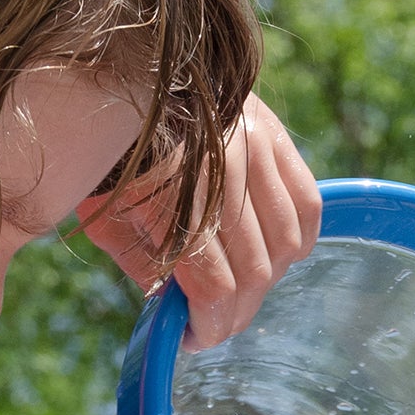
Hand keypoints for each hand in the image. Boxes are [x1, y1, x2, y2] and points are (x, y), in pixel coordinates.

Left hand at [80, 95, 323, 348]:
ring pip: (286, 245)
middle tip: (216, 322)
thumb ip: (146, 272)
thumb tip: (182, 314)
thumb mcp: (110, 223)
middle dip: (236, 313)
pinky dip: (298, 239)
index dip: (210, 328)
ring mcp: (253, 148)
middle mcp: (223, 173)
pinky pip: (307, 203)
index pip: (216, 289)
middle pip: (255, 273)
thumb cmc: (107, 158)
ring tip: (238, 285)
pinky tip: (276, 254)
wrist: (118, 76)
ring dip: (266, 279)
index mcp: (174, 199)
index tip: (196, 338)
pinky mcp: (272, 133)